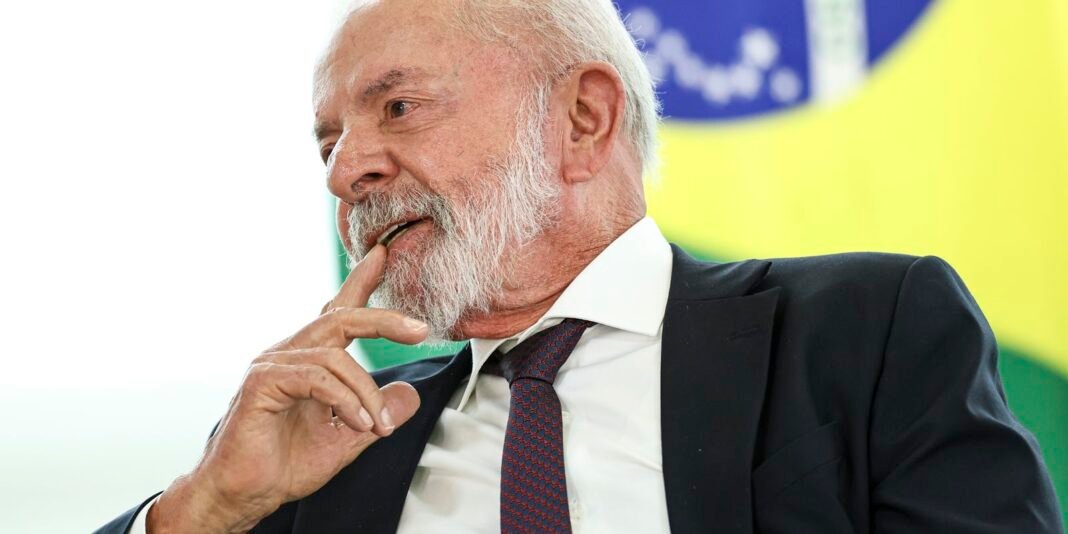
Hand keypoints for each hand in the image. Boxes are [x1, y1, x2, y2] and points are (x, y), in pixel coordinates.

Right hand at [148, 245, 426, 532]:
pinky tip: (359, 425)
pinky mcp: (262, 382)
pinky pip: (317, 378)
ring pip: (336, 356)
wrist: (245, 495)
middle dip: (384, 320)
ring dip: (366, 393)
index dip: (360, 283)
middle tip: (418, 330)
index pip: (338, 313)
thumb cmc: (285, 464)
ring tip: (378, 427)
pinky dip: (346, 401)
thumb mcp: (349, 436)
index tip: (382, 255)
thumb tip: (410, 394)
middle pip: (341, 318)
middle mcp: (289, 353)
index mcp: (309, 360)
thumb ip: (378, 411)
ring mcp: (272, 364)